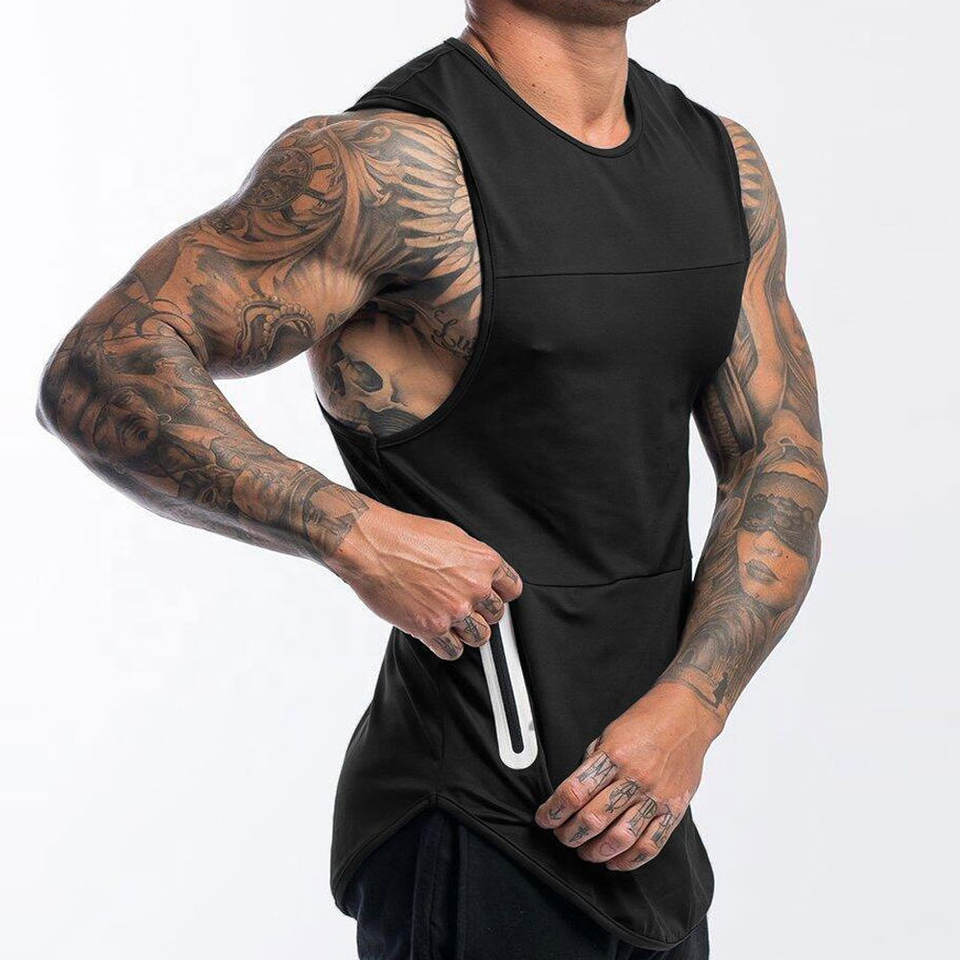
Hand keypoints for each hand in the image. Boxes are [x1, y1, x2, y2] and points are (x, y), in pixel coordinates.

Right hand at [329, 500, 522, 659]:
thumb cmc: (404, 536)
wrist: (372, 546)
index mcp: (483, 561)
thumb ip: (472, 559)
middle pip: (497, 615)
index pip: (512, 589)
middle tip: (462, 606)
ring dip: (467, 632)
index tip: (491, 598)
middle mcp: (474, 586)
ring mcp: (455, 609)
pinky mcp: (432, 628)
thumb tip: (480, 573)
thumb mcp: (451, 535)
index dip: (500, 594)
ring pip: (481, 637)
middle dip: (481, 613)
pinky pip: (453, 651)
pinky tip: (435, 633)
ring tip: (450, 621)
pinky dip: (446, 646)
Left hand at [534, 683, 721, 869]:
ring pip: (621, 838)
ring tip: (585, 851)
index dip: (553, 811)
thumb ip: (593, 763)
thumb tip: (574, 794)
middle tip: (562, 836)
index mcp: (613, 756)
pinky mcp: (673, 809)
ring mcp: (655, 796)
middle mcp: (634, 778)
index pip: (574, 791)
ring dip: (596, 851)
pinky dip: (630, 860)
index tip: (544, 818)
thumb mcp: (609, 733)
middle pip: (593, 819)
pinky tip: (615, 861)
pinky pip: (651, 844)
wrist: (686, 716)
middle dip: (570, 835)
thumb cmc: (646, 722)